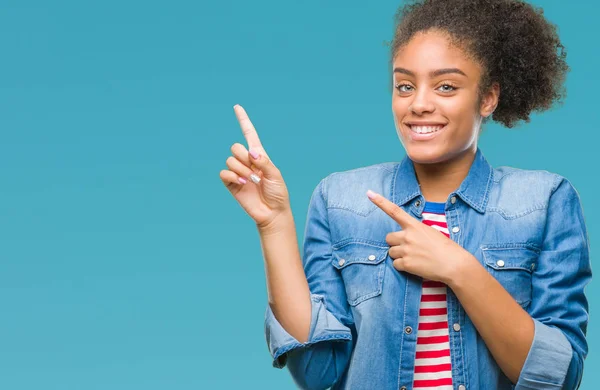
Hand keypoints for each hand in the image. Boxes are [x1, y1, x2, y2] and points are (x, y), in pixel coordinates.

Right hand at [219, 105, 290, 228]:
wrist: (272, 212)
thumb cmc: (278, 193)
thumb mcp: (276, 175)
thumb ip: (264, 162)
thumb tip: (251, 152)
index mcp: (259, 155)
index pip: (249, 134)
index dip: (243, 120)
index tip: (237, 107)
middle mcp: (247, 162)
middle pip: (235, 147)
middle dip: (243, 157)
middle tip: (254, 170)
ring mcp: (238, 172)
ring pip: (230, 160)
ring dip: (241, 170)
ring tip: (251, 181)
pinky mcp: (231, 184)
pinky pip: (223, 173)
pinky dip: (232, 177)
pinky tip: (242, 184)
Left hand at [366, 189, 471, 284]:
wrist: (454, 264)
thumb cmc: (445, 248)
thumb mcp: (430, 232)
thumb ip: (415, 231)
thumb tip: (404, 238)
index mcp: (414, 225)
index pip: (394, 211)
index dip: (380, 202)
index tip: (369, 193)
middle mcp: (408, 236)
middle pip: (388, 238)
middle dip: (395, 243)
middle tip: (408, 248)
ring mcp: (406, 250)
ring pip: (391, 252)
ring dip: (399, 255)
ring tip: (415, 258)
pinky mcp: (406, 264)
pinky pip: (395, 265)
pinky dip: (403, 267)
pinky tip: (415, 266)